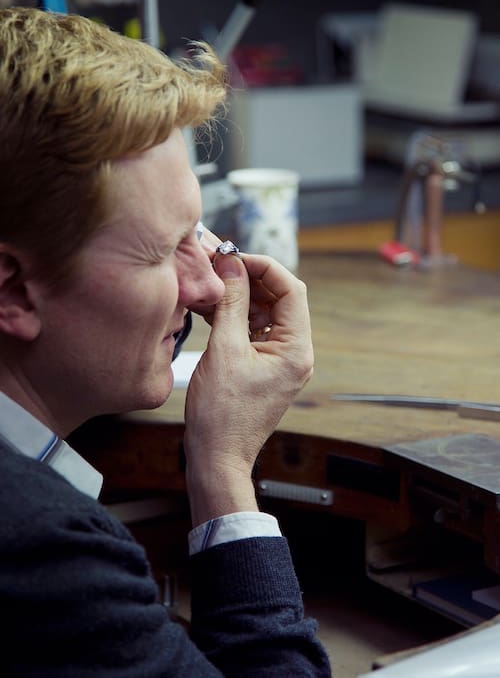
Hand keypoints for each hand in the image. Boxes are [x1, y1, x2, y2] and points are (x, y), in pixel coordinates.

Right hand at [183, 251, 312, 525]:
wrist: (216, 457)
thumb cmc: (221, 415)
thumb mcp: (224, 351)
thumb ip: (231, 303)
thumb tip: (232, 265)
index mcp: (296, 350)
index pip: (291, 290)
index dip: (263, 267)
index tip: (234, 257)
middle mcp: (294, 353)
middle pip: (278, 298)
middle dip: (249, 279)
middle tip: (218, 266)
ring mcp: (278, 360)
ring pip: (263, 312)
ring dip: (238, 296)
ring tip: (209, 283)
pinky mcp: (261, 365)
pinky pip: (251, 329)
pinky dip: (233, 315)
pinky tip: (209, 305)